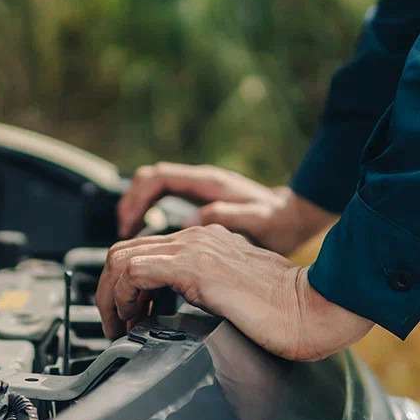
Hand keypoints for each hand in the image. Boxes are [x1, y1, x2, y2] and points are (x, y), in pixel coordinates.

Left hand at [94, 224, 372, 361]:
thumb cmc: (290, 315)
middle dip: (108, 291)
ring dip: (109, 296)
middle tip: (114, 325)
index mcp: (207, 242)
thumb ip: (208, 297)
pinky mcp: (195, 266)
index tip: (127, 317)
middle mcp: (197, 237)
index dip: (124, 286)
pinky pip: (134, 271)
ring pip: (121, 257)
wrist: (317, 309)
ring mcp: (195, 248)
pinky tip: (133, 321)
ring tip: (118, 327)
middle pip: (124, 250)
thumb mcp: (236, 300)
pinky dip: (122, 297)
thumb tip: (179, 319)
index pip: (144, 252)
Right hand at [117, 162, 336, 254]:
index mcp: (208, 183)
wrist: (298, 218)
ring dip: (137, 210)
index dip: (136, 198)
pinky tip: (150, 241)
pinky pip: (165, 201)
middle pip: (148, 180)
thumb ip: (228, 217)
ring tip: (128, 238)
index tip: (127, 225)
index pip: (157, 178)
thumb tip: (191, 219)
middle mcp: (200, 183)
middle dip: (129, 204)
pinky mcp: (201, 203)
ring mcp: (200, 191)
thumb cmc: (281, 222)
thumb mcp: (259, 221)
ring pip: (154, 190)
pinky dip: (151, 217)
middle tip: (121, 233)